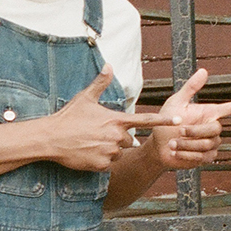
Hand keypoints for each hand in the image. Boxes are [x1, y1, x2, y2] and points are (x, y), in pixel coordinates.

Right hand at [46, 67, 174, 170]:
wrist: (50, 138)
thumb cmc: (68, 117)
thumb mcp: (85, 98)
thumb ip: (100, 83)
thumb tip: (109, 65)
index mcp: (116, 120)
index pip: (145, 120)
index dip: (164, 120)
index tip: (179, 120)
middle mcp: (116, 136)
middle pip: (128, 140)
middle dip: (117, 138)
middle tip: (97, 134)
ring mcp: (110, 151)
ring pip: (119, 152)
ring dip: (109, 150)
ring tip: (91, 142)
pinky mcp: (102, 164)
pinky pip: (108, 163)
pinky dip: (101, 160)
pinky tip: (87, 153)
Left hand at [146, 68, 230, 169]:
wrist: (157, 147)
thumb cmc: (165, 122)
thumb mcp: (176, 103)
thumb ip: (190, 88)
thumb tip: (204, 70)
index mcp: (209, 113)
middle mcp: (213, 127)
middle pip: (215, 129)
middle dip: (195, 131)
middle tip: (178, 131)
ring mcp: (211, 144)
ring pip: (208, 144)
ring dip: (187, 144)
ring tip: (172, 143)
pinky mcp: (206, 158)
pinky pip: (203, 157)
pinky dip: (186, 155)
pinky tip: (175, 152)